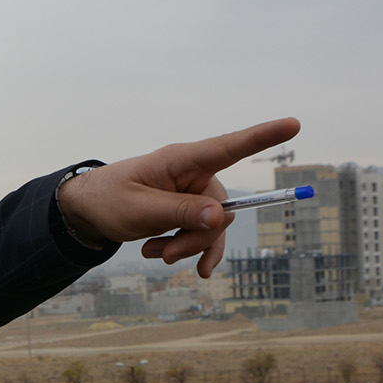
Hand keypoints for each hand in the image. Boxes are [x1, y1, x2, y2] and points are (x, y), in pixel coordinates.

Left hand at [58, 117, 300, 277]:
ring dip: (188, 247)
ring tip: (155, 254)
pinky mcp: (189, 209)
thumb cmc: (109, 200)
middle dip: (198, 238)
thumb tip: (222, 218)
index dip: (263, 136)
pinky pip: (204, 233)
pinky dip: (187, 249)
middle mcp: (193, 172)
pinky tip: (164, 257)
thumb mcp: (141, 211)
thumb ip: (181, 214)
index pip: (229, 146)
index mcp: (181, 159)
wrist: (88, 211)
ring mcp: (192, 192)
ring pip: (214, 226)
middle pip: (221, 208)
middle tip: (164, 255)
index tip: (294, 124)